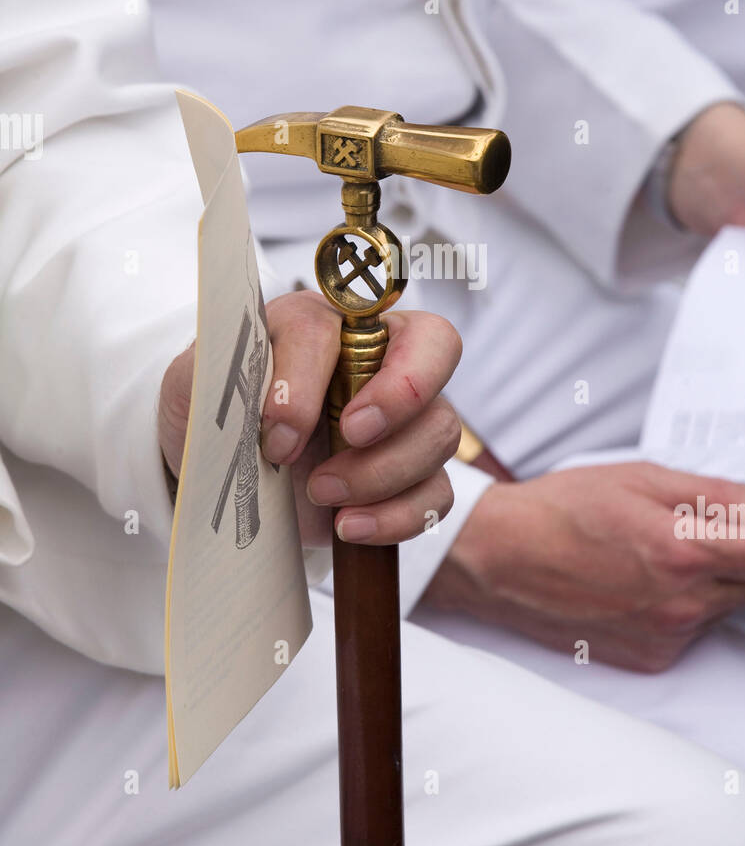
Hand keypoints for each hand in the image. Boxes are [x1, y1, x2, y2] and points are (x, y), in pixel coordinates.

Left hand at [159, 290, 461, 544]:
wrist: (217, 474)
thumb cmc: (218, 412)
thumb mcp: (203, 382)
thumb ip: (240, 377)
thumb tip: (285, 421)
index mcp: (331, 321)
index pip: (355, 319)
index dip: (322, 374)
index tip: (282, 431)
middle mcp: (380, 358)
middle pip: (437, 349)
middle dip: (401, 395)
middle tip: (351, 436)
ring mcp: (404, 418)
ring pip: (440, 430)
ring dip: (382, 471)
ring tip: (322, 494)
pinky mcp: (409, 476)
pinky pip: (437, 494)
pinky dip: (397, 517)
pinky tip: (349, 527)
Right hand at [422, 462, 744, 671]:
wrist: (499, 560)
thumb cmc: (560, 512)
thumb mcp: (639, 480)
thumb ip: (716, 495)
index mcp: (682, 552)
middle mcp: (681, 604)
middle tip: (700, 531)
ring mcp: (665, 636)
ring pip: (726, 608)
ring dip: (711, 583)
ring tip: (656, 554)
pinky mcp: (649, 658)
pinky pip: (693, 632)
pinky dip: (682, 608)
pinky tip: (639, 583)